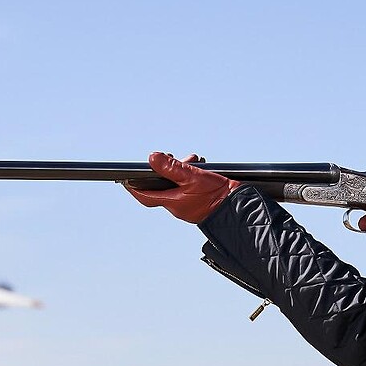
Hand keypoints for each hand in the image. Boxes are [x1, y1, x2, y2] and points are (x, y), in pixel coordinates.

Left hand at [125, 152, 241, 223]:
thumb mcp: (192, 176)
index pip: (145, 196)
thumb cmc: (216, 196)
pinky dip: (191, 176)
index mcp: (172, 202)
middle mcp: (178, 206)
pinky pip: (189, 187)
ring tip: (191, 160)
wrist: (239, 208)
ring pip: (177, 185)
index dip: (134, 187)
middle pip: (162, 187)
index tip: (126, 179)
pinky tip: (200, 168)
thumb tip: (153, 158)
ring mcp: (189, 205)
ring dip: (181, 170)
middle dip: (164, 171)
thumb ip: (172, 167)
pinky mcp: (200, 202)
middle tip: (167, 157)